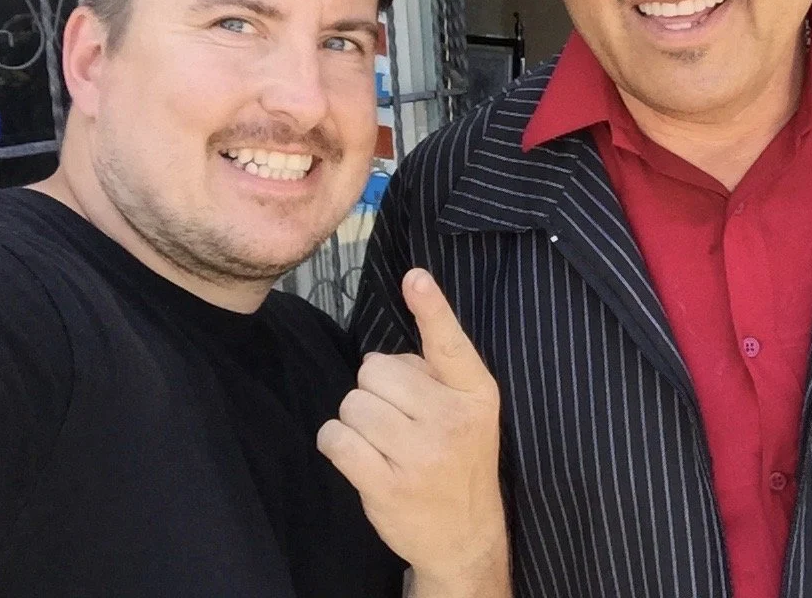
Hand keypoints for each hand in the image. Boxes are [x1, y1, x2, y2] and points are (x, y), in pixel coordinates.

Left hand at [317, 269, 508, 596]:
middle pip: (376, 369)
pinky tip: (356, 454)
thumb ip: (437, 374)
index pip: (449, 342)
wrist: (465, 534)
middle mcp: (451, 419)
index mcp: (476, 392)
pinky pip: (336, 438)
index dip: (431, 306)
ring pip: (353, 403)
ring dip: (355, 418)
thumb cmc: (460, 459)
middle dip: (375, 388)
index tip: (415, 277)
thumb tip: (385, 357)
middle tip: (396, 416)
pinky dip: (335, 442)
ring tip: (380, 440)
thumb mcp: (471, 411)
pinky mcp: (387, 485)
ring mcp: (420, 454)